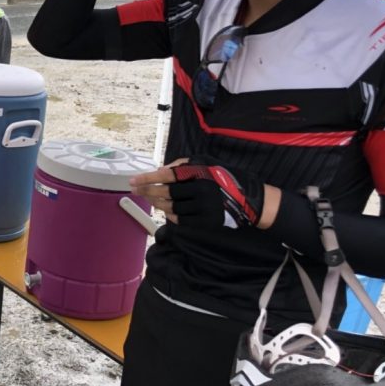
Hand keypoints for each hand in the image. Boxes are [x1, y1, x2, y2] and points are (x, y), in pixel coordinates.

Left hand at [130, 157, 271, 229]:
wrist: (250, 201)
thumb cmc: (225, 178)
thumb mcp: (207, 163)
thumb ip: (184, 164)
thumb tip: (162, 170)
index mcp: (201, 173)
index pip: (168, 175)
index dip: (148, 178)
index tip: (133, 180)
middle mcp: (202, 190)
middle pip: (166, 192)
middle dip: (147, 191)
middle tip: (135, 190)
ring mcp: (204, 208)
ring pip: (171, 207)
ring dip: (157, 203)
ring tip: (149, 198)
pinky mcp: (206, 222)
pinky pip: (180, 220)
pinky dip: (170, 214)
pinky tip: (166, 209)